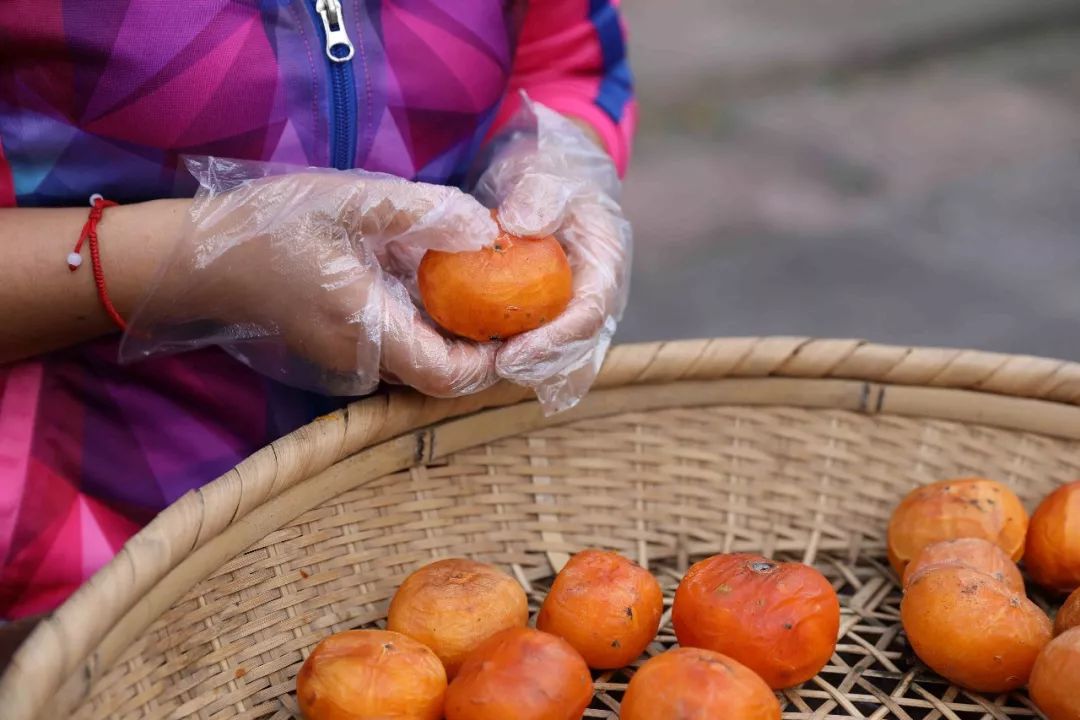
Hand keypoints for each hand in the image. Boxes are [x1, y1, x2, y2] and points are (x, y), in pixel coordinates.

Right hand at [120, 159, 500, 397]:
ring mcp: (351, 364)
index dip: (496, 360)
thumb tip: (485, 229)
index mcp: (365, 330)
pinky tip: (442, 285)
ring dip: (460, 333)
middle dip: (488, 343)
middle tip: (521, 298)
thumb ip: (422, 212)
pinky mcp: (345, 355)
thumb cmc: (269, 227)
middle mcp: (362, 362)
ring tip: (489, 285)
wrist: (200, 261)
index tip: (524, 322)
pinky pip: (403, 351)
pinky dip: (430, 326)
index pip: (450, 375)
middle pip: (445, 374)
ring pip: (426, 363)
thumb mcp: (348, 201)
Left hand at [472, 96, 632, 412]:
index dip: (556, 341)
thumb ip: (539, 195)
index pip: (589, 314)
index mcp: (605, 263)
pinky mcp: (550, 311)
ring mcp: (574, 305)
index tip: (514, 353)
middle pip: (578, 346)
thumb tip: (520, 228)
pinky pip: (535, 339)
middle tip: (498, 369)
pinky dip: (510, 351)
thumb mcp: (547, 171)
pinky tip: (476, 358)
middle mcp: (595, 293)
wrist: (548, 174)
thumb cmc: (550, 170)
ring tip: (485, 369)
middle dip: (540, 365)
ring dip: (526, 365)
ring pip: (558, 352)